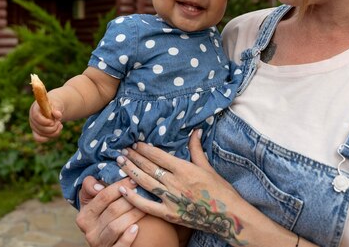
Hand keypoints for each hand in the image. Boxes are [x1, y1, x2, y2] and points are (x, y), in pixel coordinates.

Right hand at [28, 99, 62, 141]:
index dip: (44, 121)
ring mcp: (34, 127)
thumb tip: (57, 115)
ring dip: (53, 132)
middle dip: (52, 128)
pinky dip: (50, 137)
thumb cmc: (55, 106)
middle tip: (59, 123)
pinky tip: (57, 130)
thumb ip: (57, 109)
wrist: (54, 110)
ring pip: (41, 134)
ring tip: (60, 125)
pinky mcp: (37, 133)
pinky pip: (40, 139)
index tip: (53, 122)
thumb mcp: (57, 105)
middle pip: (39, 127)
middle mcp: (32, 119)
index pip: (36, 116)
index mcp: (35, 109)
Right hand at [76, 176, 144, 246]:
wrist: (105, 241)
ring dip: (133, 214)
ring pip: (116, 226)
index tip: (134, 180)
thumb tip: (98, 186)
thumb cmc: (101, 215)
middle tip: (143, 191)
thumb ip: (90, 186)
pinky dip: (127, 237)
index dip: (119, 186)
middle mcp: (89, 230)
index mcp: (84, 215)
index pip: (103, 197)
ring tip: (145, 206)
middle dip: (130, 199)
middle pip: (112, 210)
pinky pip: (119, 246)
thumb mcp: (91, 201)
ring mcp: (99, 243)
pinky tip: (137, 228)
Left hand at [115, 130, 247, 245]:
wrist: (228, 216)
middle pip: (149, 167)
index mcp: (184, 169)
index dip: (145, 149)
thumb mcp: (208, 167)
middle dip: (134, 157)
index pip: (159, 156)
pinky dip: (133, 198)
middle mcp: (175, 183)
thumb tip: (195, 131)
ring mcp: (171, 199)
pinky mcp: (169, 214)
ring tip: (120, 162)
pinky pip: (146, 206)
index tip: (135, 144)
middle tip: (122, 151)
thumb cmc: (221, 191)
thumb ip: (196, 149)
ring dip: (131, 171)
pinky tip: (122, 189)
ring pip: (145, 182)